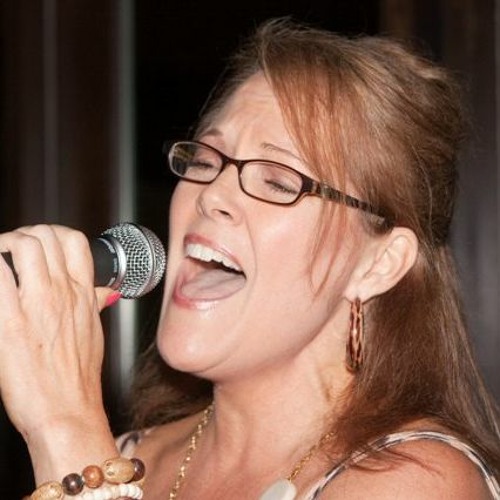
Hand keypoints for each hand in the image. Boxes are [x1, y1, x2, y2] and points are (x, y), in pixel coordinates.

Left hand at [0, 225, 117, 480]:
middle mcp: (62, 293)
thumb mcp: (94, 333)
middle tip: (9, 252)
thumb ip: (95, 304)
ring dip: (2, 246)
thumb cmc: (78, 378)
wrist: (66, 411)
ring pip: (21, 245)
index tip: (38, 244)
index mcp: (83, 294)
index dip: (52, 233)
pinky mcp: (9, 323)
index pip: (73, 241)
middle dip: (22, 236)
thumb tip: (103, 292)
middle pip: (43, 236)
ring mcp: (37, 305)